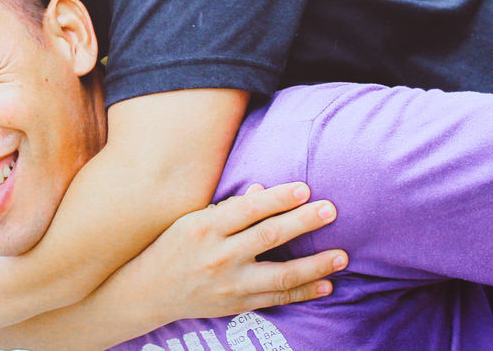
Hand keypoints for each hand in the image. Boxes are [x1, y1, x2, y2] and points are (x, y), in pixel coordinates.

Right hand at [119, 181, 346, 323]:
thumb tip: (263, 191)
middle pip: (269, 237)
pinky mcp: (237, 305)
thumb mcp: (193, 220)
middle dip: (303, 222)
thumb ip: (229, 208)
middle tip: (331, 210)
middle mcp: (219, 256)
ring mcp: (230, 284)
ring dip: (315, 265)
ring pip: (281, 274)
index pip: (249, 209)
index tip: (304, 188)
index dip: (279, 198)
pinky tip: (327, 284)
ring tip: (342, 255)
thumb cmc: (174, 246)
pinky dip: (305, 292)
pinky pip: (278, 298)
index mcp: (205, 227)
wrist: (150, 291)